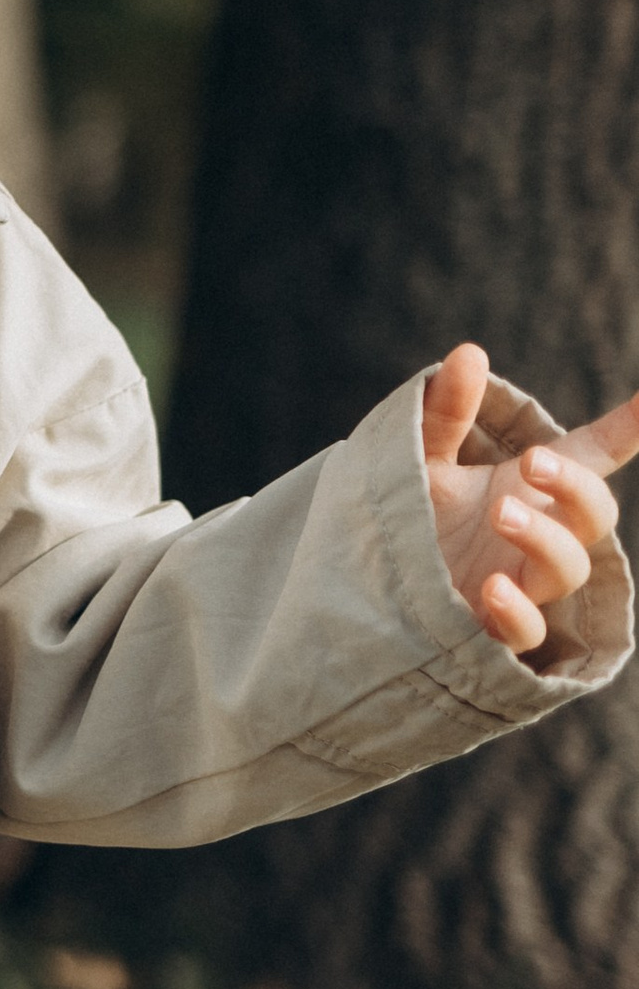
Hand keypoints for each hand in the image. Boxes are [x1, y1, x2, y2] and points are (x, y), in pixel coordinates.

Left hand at [422, 344, 638, 659]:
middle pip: (595, 514)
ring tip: (501, 513)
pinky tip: (494, 588)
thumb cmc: (416, 517)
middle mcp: (542, 535)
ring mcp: (524, 583)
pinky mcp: (494, 628)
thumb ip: (445, 413)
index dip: (631, 426)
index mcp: (535, 487)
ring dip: (544, 539)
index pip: (597, 453)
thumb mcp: (422, 458)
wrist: (375, 583)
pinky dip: (517, 613)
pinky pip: (526, 634)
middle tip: (532, 462)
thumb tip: (468, 354)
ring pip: (568, 569)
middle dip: (573, 486)